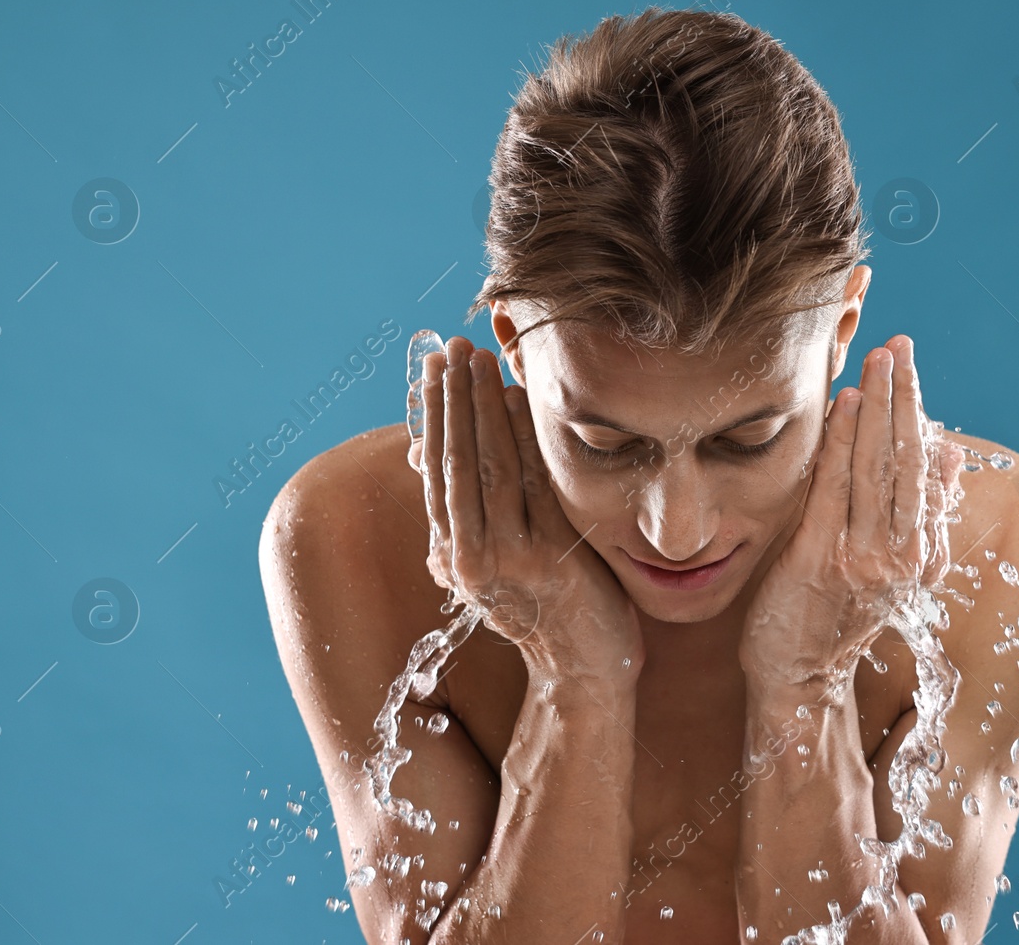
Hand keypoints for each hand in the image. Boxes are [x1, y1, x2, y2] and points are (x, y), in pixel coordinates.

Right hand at [414, 334, 644, 683]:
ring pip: (488, 465)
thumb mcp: (499, 565)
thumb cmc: (551, 612)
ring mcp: (509, 557)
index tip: (435, 367)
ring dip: (482, 405)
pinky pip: (534, 483)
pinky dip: (526, 436)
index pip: (435, 470)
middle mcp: (470, 557)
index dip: (434, 415)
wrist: (584, 672)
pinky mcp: (549, 556)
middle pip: (455, 459)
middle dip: (453, 398)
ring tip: (479, 358)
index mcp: (454, 555)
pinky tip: (522, 399)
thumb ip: (474, 518)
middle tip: (451, 346)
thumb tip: (434, 458)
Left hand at [738, 335, 960, 689]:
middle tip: (899, 345)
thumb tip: (950, 452)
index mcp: (922, 554)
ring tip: (878, 361)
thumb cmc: (834, 617)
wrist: (799, 679)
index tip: (910, 365)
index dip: (917, 412)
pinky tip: (846, 404)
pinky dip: (844, 441)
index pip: (926, 468)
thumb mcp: (891, 566)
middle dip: (904, 396)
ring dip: (878, 407)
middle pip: (908, 459)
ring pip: (878, 467)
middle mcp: (902, 555)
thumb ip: (920, 512)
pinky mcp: (823, 558)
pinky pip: (836, 487)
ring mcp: (864, 558)